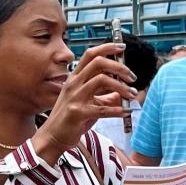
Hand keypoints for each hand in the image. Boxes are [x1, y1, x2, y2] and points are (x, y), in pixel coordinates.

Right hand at [34, 43, 136, 159]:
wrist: (53, 137)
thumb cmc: (70, 119)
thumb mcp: (87, 102)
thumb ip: (103, 95)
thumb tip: (121, 92)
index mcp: (75, 78)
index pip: (91, 55)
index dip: (108, 48)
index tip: (122, 48)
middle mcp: (74, 84)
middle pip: (99, 63)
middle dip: (119, 67)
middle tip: (132, 77)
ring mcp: (75, 97)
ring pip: (102, 80)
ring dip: (121, 87)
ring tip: (131, 95)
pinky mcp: (78, 113)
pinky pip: (102, 108)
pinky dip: (117, 110)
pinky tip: (125, 112)